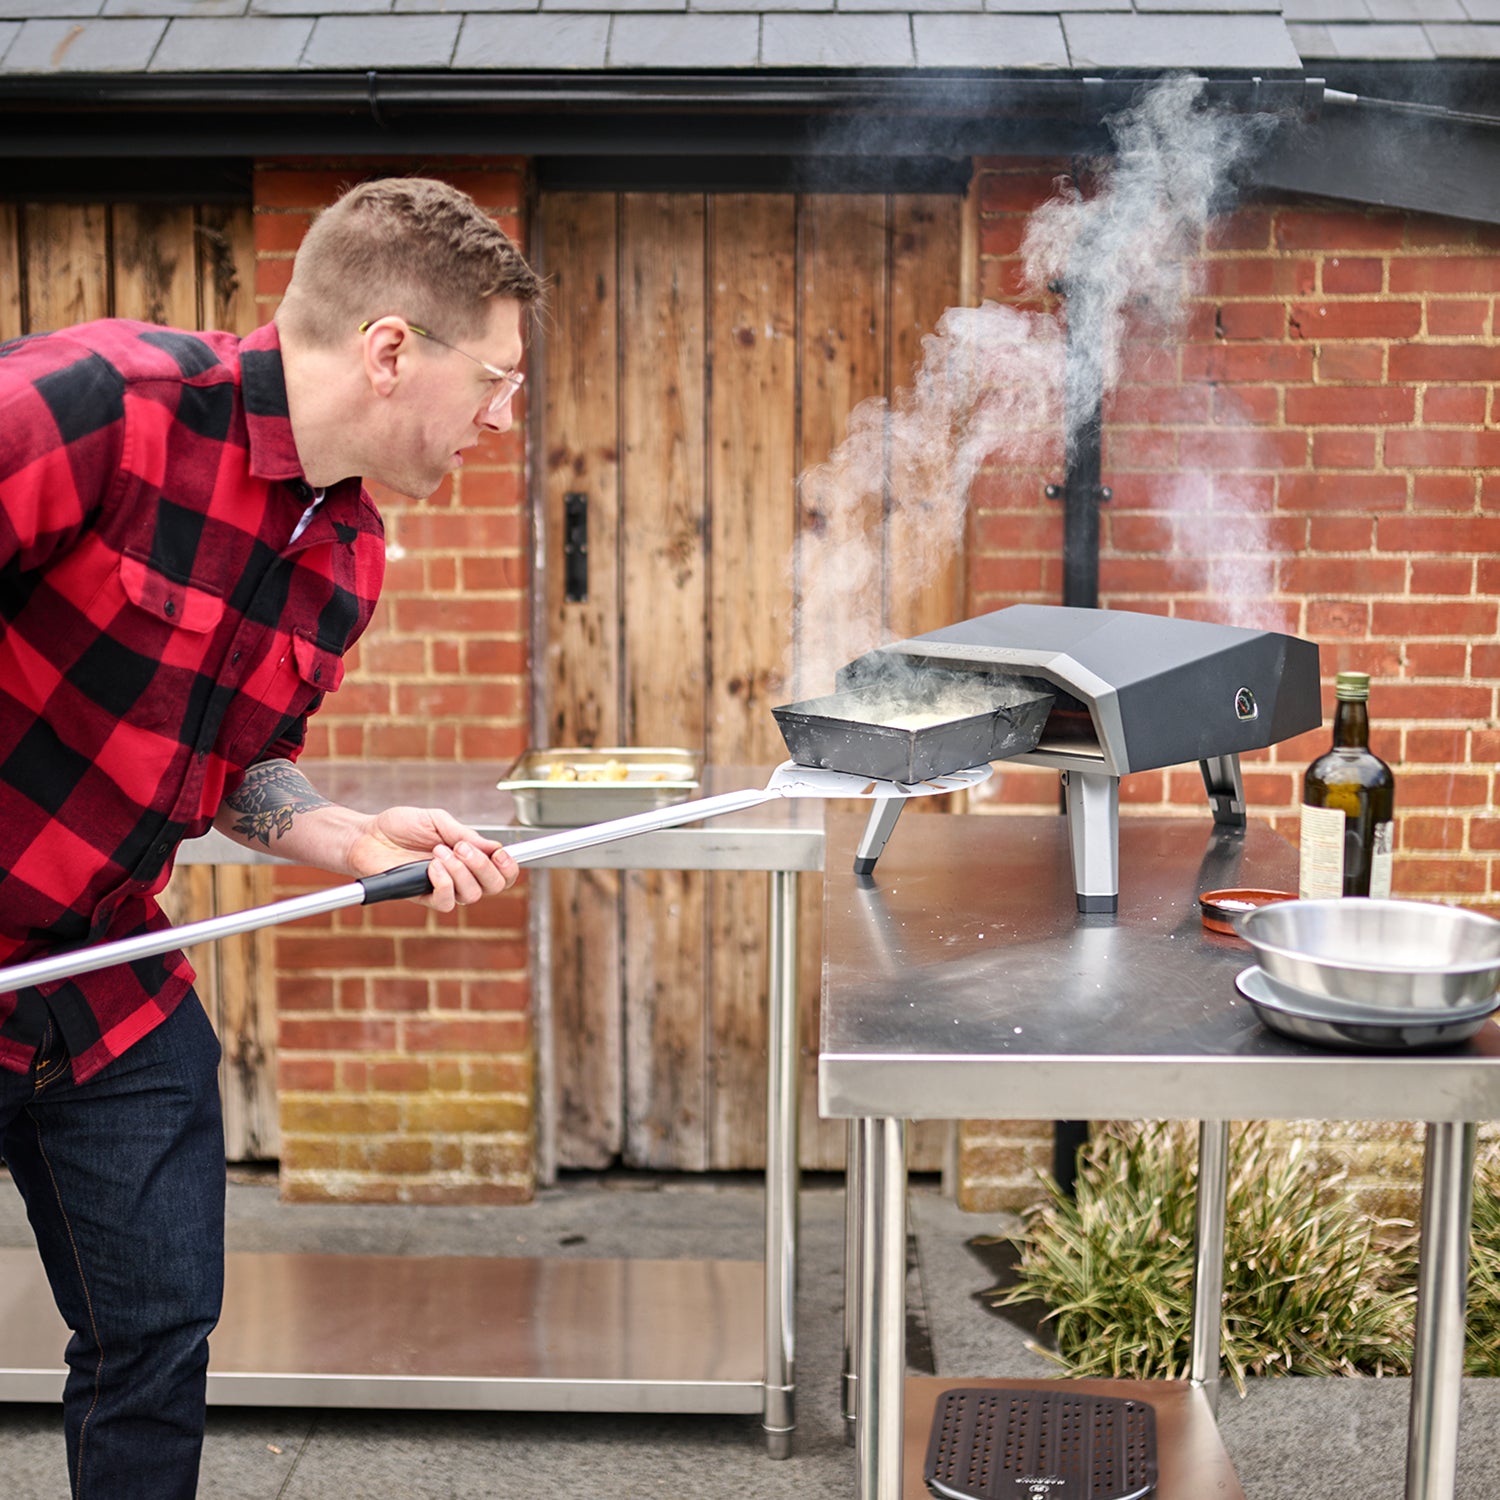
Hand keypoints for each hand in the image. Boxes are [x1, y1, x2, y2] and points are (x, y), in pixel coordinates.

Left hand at [347, 806, 519, 911]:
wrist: (368, 835)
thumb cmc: (400, 826)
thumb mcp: (437, 820)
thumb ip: (464, 834)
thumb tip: (493, 846)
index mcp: (468, 856)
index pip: (501, 871)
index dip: (508, 867)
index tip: (500, 853)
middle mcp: (460, 875)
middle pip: (494, 887)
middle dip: (484, 867)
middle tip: (462, 848)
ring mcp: (443, 887)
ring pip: (472, 895)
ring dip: (460, 871)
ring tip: (439, 852)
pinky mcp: (424, 897)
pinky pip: (447, 902)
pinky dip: (444, 882)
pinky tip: (432, 867)